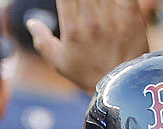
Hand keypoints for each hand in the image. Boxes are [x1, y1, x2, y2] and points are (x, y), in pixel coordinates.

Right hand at [27, 0, 148, 91]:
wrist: (122, 86)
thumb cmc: (90, 75)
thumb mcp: (60, 63)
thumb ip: (42, 41)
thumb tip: (31, 23)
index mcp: (72, 27)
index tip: (67, 1)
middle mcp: (91, 19)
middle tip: (81, 4)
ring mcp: (113, 16)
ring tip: (95, 4)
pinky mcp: (131, 14)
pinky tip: (111, 1)